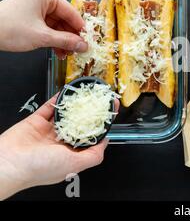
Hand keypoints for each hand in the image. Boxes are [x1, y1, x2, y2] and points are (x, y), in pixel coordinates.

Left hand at [0, 0, 87, 58]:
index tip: (89, 40)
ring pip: (56, 25)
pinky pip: (47, 27)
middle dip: (71, 37)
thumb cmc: (7, 27)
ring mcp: (34, 7)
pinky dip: (52, 39)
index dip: (81, 28)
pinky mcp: (29, 16)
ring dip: (62, 40)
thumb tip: (83, 45)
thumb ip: (66, 41)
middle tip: (79, 50)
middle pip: (64, 19)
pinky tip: (58, 51)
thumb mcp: (42, 36)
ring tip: (68, 54)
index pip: (71, 12)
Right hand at [0, 95, 118, 199]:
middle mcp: (59, 144)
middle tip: (101, 101)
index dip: (100, 126)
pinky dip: (58, 99)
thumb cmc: (39, 169)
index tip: (110, 114)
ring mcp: (47, 132)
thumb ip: (93, 155)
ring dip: (75, 105)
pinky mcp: (35, 122)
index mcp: (70, 156)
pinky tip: (67, 92)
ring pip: (65, 115)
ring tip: (88, 94)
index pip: (89, 138)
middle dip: (90, 113)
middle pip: (79, 124)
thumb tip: (105, 143)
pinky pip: (49, 107)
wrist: (8, 163)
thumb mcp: (75, 165)